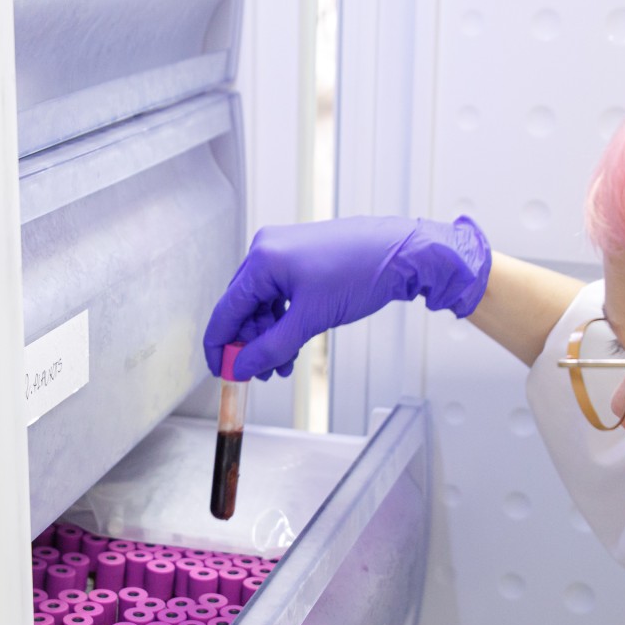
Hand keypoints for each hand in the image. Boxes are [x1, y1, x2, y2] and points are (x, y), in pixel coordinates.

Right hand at [203, 215, 490, 380]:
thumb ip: (272, 347)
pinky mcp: (300, 260)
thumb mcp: (311, 320)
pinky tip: (293, 344)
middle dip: (251, 345)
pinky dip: (283, 323)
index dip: (221, 347)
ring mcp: (283, 253)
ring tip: (283, 365)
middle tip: (261, 373)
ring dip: (270, 338)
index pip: (225, 310)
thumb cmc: (362, 272)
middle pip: (243, 309)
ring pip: (262, 306)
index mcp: (262, 260)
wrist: (402, 253)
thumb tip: (244, 366)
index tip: (222, 372)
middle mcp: (266, 251)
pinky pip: (279, 297)